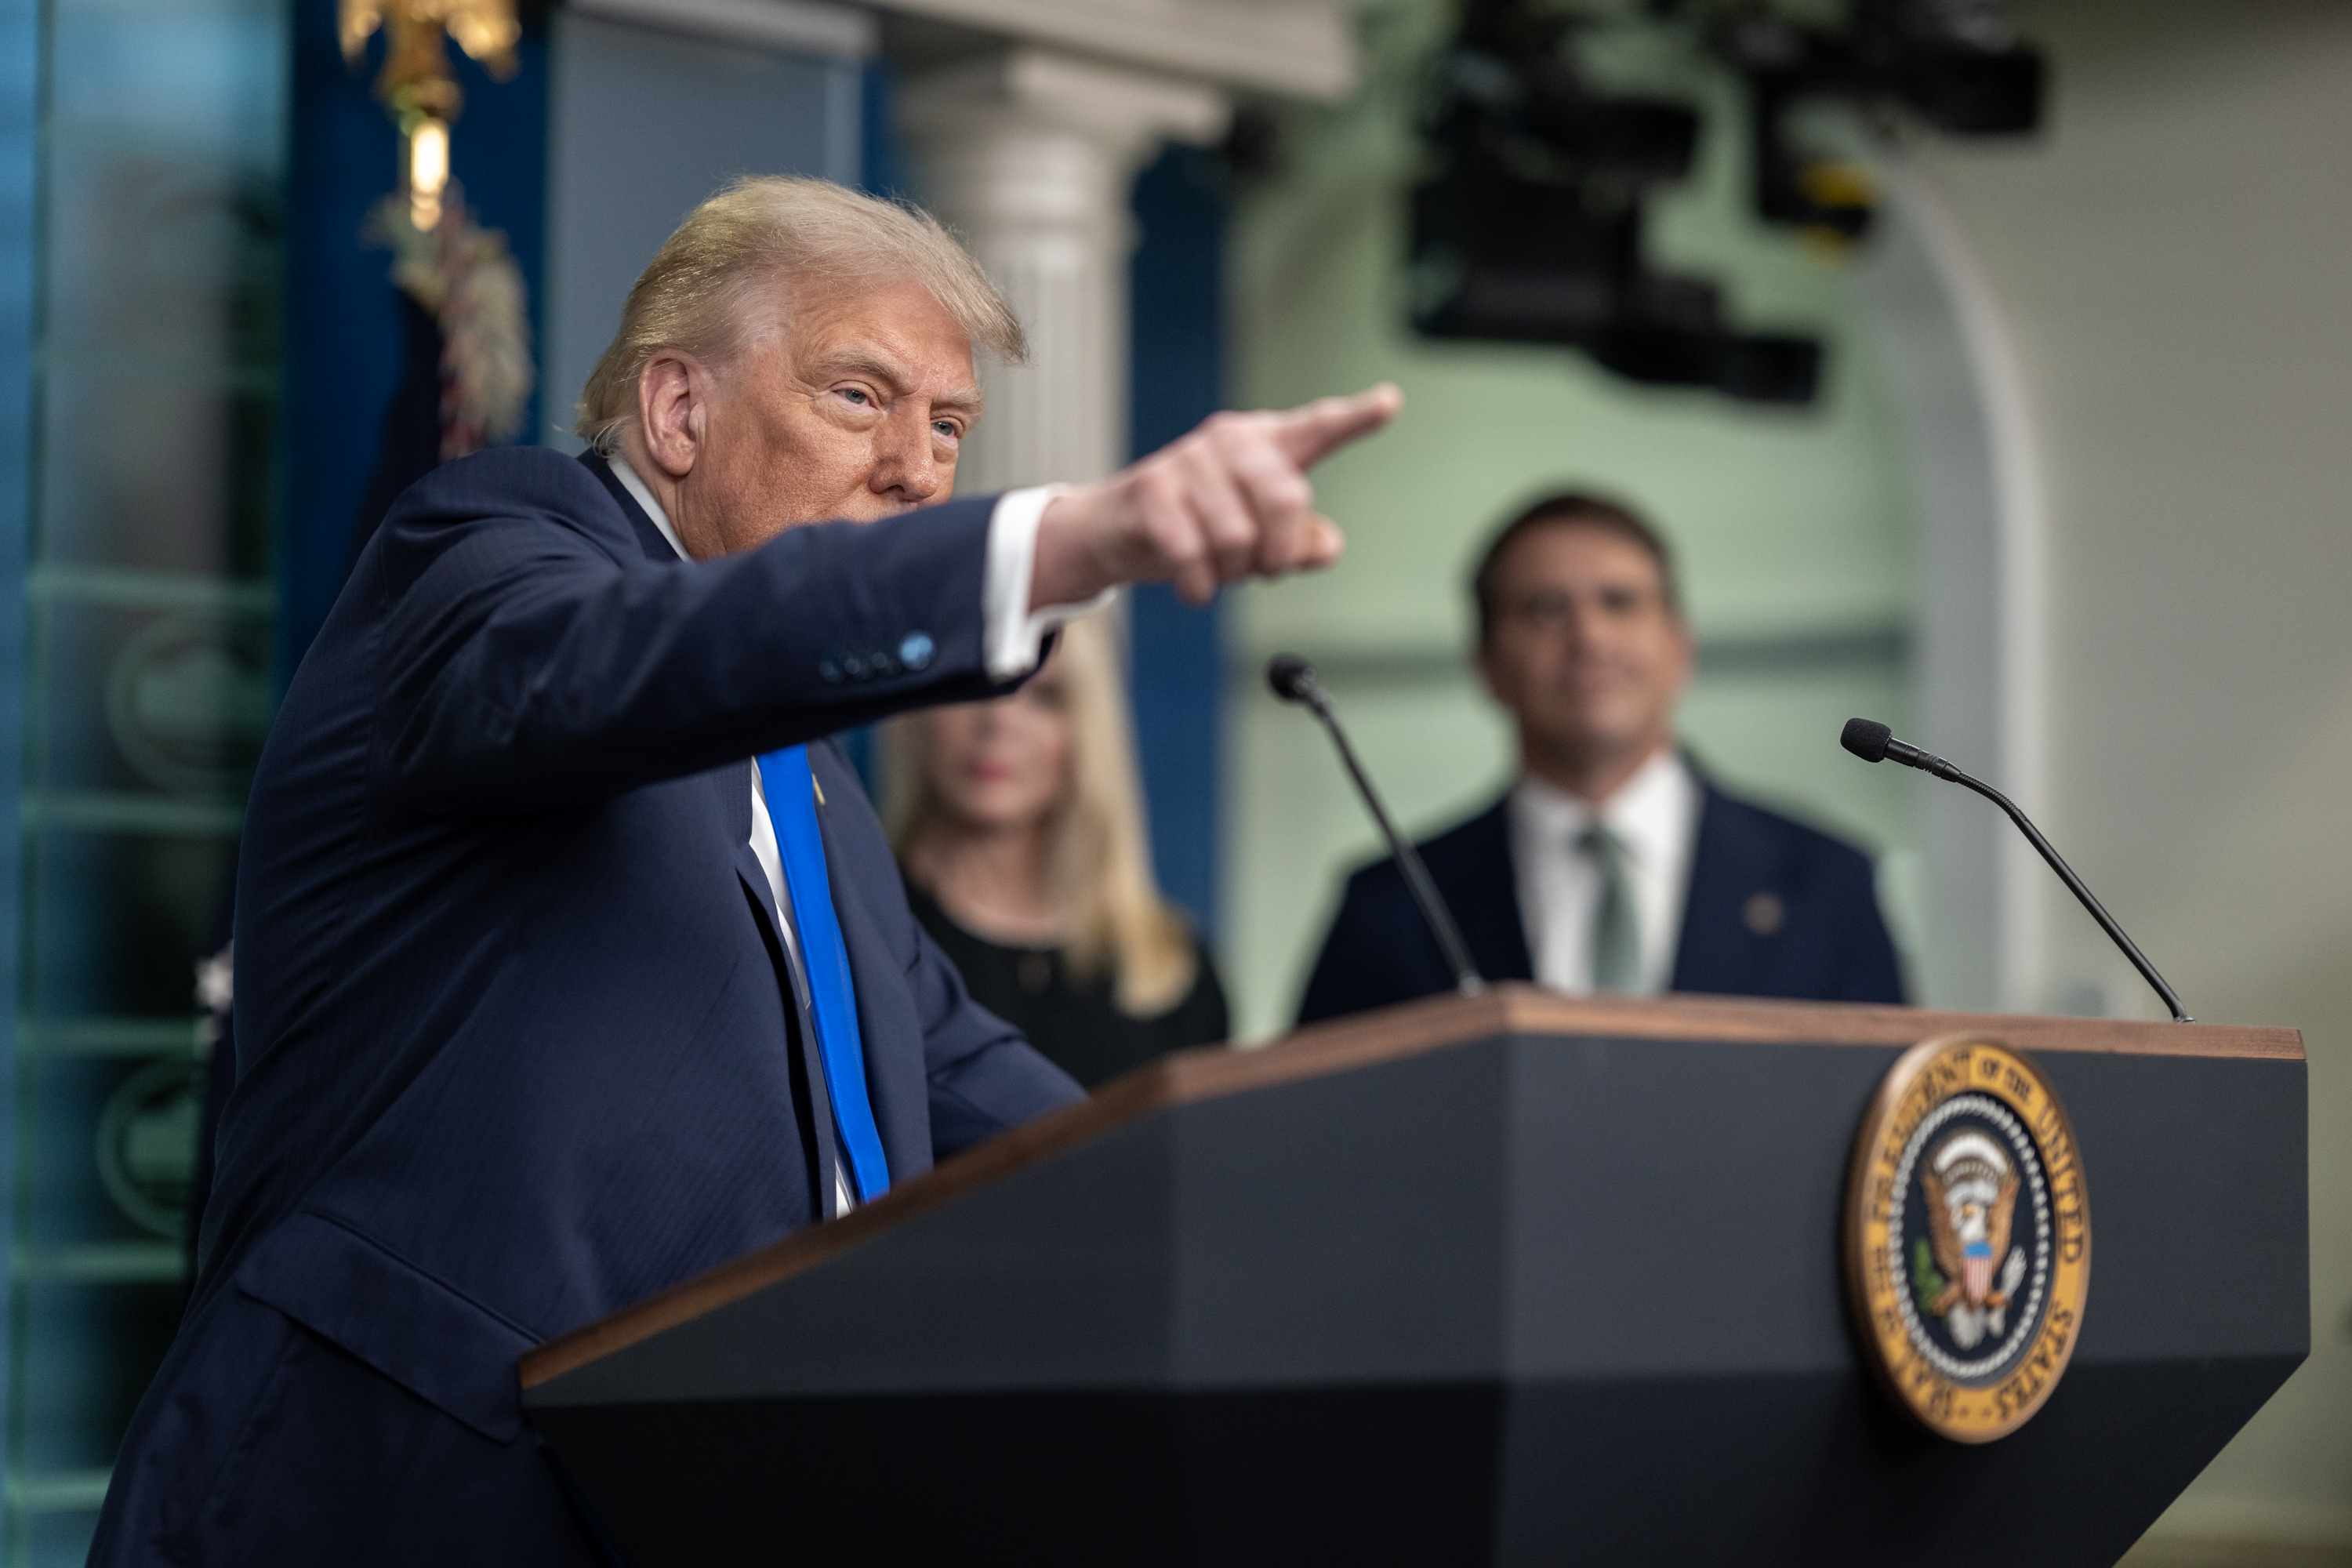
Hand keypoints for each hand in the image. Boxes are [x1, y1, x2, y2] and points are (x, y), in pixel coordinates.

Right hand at [1031, 384, 1402, 607]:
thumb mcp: (1257, 538)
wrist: (1115, 530)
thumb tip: (1324, 547)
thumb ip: (1301, 543)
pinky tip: (1195, 587)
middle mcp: (1231, 441)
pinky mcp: (1153, 489)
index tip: (1390, 402)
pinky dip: (1200, 585)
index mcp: (1266, 445)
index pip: (1317, 429)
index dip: (1355, 419)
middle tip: (1262, 572)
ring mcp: (1189, 460)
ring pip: (1239, 536)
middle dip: (1279, 553)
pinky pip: (1193, 553)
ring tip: (1217, 570)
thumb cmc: (1198, 527)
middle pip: (1287, 499)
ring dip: (1232, 572)